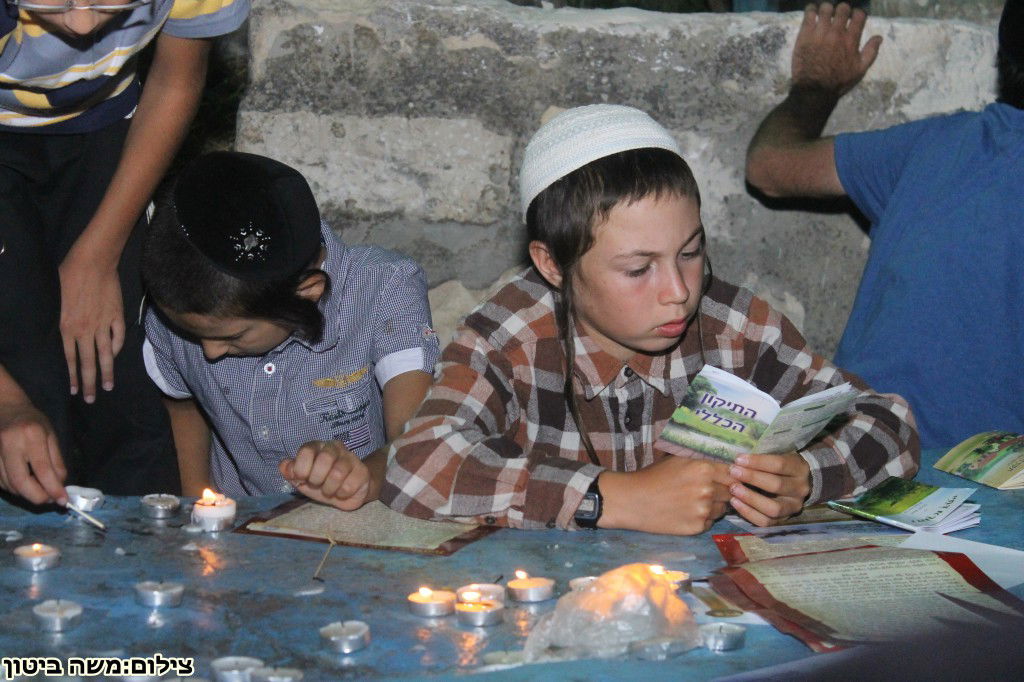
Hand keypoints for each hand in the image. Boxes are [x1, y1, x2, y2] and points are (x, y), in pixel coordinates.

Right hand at [0, 401, 66, 504]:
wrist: (5, 408)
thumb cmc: (33, 421)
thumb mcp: (51, 436)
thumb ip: (57, 462)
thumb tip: (60, 486)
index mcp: (31, 435)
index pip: (42, 469)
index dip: (53, 488)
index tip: (63, 500)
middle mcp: (10, 444)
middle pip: (20, 481)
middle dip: (36, 497)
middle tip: (49, 500)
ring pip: (9, 485)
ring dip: (26, 494)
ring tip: (40, 490)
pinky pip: (1, 482)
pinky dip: (14, 488)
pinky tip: (25, 484)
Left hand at [58, 243, 124, 403]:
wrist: (92, 263)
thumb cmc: (67, 277)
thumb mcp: (53, 301)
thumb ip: (56, 322)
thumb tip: (56, 337)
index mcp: (67, 328)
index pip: (70, 359)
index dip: (72, 376)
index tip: (73, 391)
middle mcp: (85, 330)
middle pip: (88, 363)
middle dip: (88, 383)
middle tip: (90, 399)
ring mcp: (103, 325)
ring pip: (105, 355)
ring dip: (106, 373)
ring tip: (107, 387)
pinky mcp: (117, 317)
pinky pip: (118, 338)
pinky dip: (116, 348)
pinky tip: (113, 357)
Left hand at [279, 440, 373, 510]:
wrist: (347, 492)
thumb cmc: (322, 483)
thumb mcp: (302, 479)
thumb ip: (290, 472)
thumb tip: (285, 467)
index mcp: (317, 446)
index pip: (307, 450)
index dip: (301, 468)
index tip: (302, 478)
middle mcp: (334, 447)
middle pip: (325, 459)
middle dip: (317, 478)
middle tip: (317, 484)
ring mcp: (351, 458)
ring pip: (338, 473)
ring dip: (329, 489)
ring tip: (329, 491)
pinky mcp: (362, 472)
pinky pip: (348, 486)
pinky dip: (341, 494)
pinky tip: (342, 492)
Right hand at [599, 455, 734, 534]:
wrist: (633, 500)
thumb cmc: (653, 476)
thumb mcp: (678, 459)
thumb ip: (702, 460)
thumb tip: (726, 461)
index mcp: (704, 469)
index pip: (733, 473)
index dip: (732, 476)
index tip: (727, 478)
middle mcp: (708, 489)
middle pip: (731, 492)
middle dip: (724, 491)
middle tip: (709, 491)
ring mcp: (704, 510)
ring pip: (723, 508)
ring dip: (715, 506)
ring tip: (696, 502)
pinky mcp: (697, 527)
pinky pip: (711, 522)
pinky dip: (704, 518)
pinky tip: (688, 513)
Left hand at [728, 452, 810, 525]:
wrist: (793, 483)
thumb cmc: (778, 466)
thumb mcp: (776, 456)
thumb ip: (761, 459)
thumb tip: (738, 460)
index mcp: (800, 469)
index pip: (779, 465)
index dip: (757, 462)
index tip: (738, 460)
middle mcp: (800, 490)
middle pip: (776, 485)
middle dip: (752, 478)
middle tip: (733, 472)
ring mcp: (794, 507)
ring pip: (773, 508)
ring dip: (750, 498)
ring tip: (733, 489)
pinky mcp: (784, 520)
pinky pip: (765, 521)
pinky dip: (748, 513)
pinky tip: (735, 502)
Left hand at [792, 2, 881, 95]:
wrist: (814, 90)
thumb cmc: (838, 81)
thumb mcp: (860, 70)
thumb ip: (871, 52)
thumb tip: (879, 37)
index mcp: (851, 39)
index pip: (859, 15)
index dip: (857, 14)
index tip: (853, 18)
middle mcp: (836, 32)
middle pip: (842, 8)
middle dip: (842, 10)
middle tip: (838, 17)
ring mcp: (820, 32)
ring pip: (825, 8)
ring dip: (826, 9)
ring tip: (824, 16)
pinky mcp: (805, 35)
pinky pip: (808, 14)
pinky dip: (811, 10)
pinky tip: (812, 13)